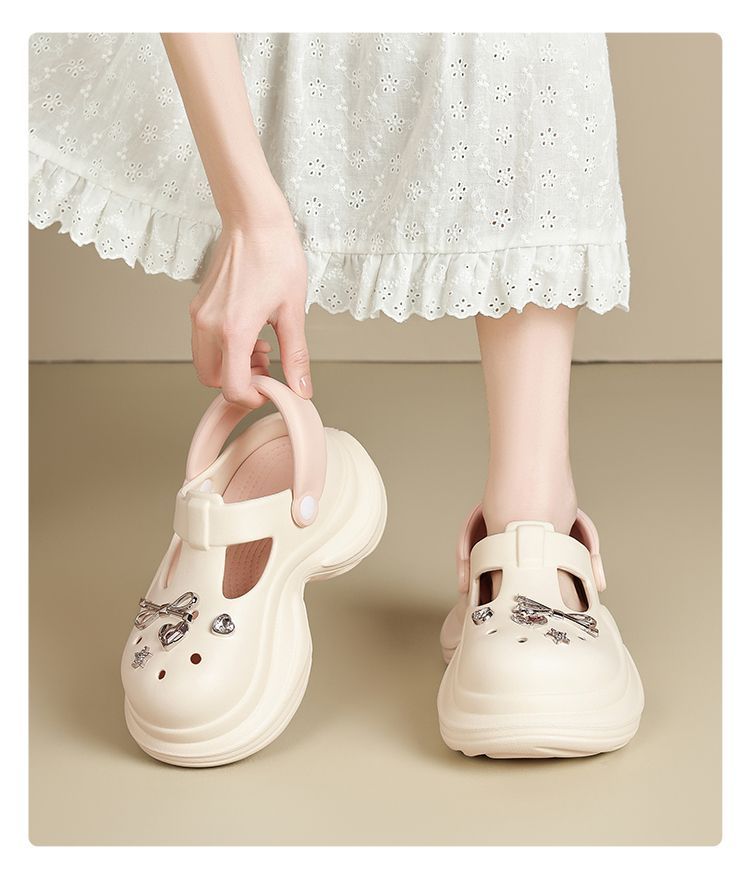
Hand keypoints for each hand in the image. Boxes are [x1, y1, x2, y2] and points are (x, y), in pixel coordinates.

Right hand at [189, 216, 311, 409]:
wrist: (253, 220)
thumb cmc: (275, 256)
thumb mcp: (293, 311)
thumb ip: (296, 355)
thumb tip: (301, 387)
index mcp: (233, 330)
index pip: (232, 388)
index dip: (252, 398)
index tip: (270, 389)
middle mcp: (208, 325)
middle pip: (211, 379)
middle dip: (238, 382)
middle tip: (266, 368)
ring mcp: (199, 315)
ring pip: (205, 362)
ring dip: (231, 365)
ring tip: (261, 347)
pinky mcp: (198, 306)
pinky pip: (204, 342)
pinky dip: (224, 348)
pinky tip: (250, 332)